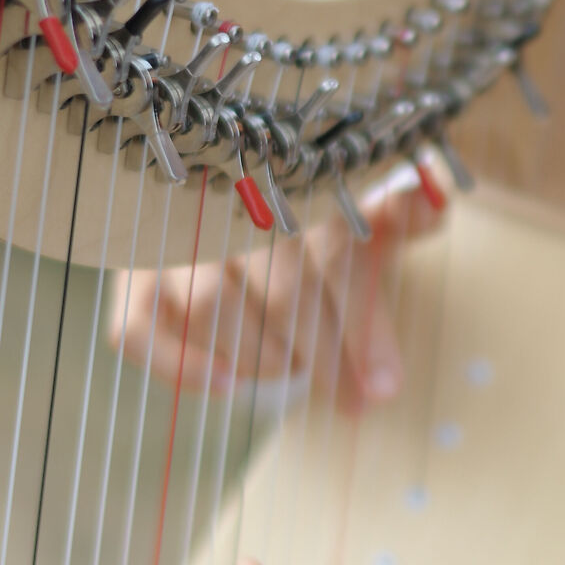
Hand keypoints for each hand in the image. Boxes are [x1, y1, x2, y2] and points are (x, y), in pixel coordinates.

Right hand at [103, 174, 443, 410]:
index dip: (363, 330)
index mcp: (296, 182)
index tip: (385, 388)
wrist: (204, 167)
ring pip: (213, 307)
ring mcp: (172, 239)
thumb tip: (435, 208)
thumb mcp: (356, 202)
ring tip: (294, 371)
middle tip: (352, 398)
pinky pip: (136, 326)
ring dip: (265, 357)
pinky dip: (178, 364)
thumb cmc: (301, 206)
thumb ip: (400, 213)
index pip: (336, 259)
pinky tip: (226, 386)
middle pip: (283, 291)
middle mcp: (229, 204)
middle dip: (326, 357)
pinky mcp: (129, 272)